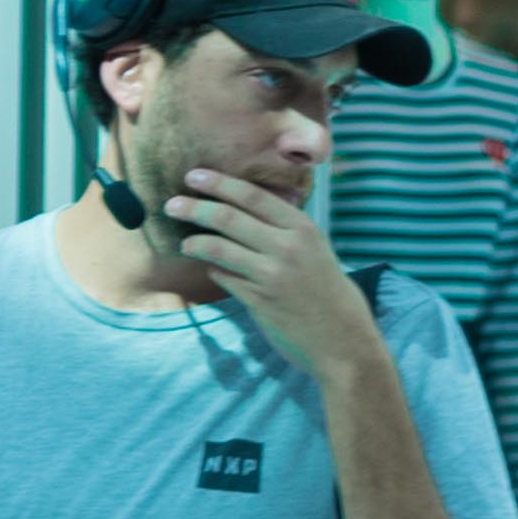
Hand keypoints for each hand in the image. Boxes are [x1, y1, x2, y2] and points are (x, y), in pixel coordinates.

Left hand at [167, 169, 385, 381]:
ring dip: (193, 242)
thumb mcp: (319, 253)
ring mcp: (272, 275)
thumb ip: (289, 233)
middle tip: (172, 204)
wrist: (345, 343)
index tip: (194, 175)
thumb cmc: (333, 297)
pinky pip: (223, 277)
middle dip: (194, 207)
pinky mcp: (259, 301)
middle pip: (227, 217)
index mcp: (304, 230)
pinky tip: (214, 270)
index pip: (253, 196)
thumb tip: (249, 213)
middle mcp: (288, 247)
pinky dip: (214, 271)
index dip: (219, 183)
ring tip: (184, 243)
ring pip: (217, 247)